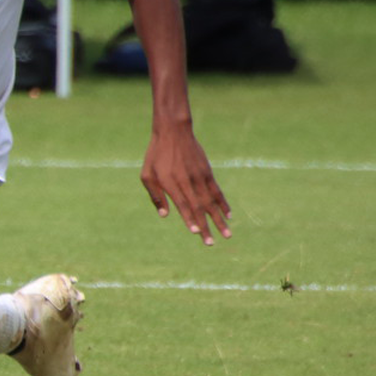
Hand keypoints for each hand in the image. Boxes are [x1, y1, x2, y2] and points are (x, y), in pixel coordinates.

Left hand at [140, 125, 232, 244]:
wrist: (173, 132)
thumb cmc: (156, 155)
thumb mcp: (147, 174)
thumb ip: (155, 195)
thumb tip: (165, 216)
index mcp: (171, 183)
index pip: (182, 204)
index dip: (189, 219)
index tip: (196, 232)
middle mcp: (187, 182)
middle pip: (198, 207)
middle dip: (206, 227)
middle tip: (211, 243)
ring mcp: (199, 177)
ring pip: (211, 202)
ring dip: (219, 219)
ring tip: (227, 234)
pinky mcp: (207, 172)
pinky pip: (217, 191)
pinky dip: (223, 203)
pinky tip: (228, 215)